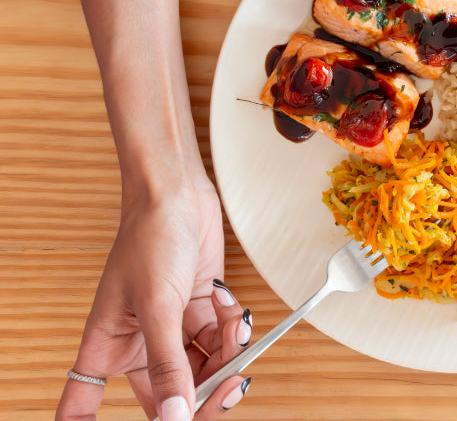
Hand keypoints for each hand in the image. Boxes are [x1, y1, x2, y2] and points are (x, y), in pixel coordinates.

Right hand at [57, 176, 252, 419]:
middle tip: (231, 384)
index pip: (88, 406)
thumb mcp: (158, 306)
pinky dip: (232, 328)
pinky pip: (222, 342)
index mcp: (109, 348)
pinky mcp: (200, 314)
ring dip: (228, 353)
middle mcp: (140, 344)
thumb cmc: (150, 238)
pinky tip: (227, 303)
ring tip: (231, 324)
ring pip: (205, 371)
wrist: (179, 194)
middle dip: (205, 394)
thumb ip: (168, 365)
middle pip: (172, 398)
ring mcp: (173, 330)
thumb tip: (174, 419)